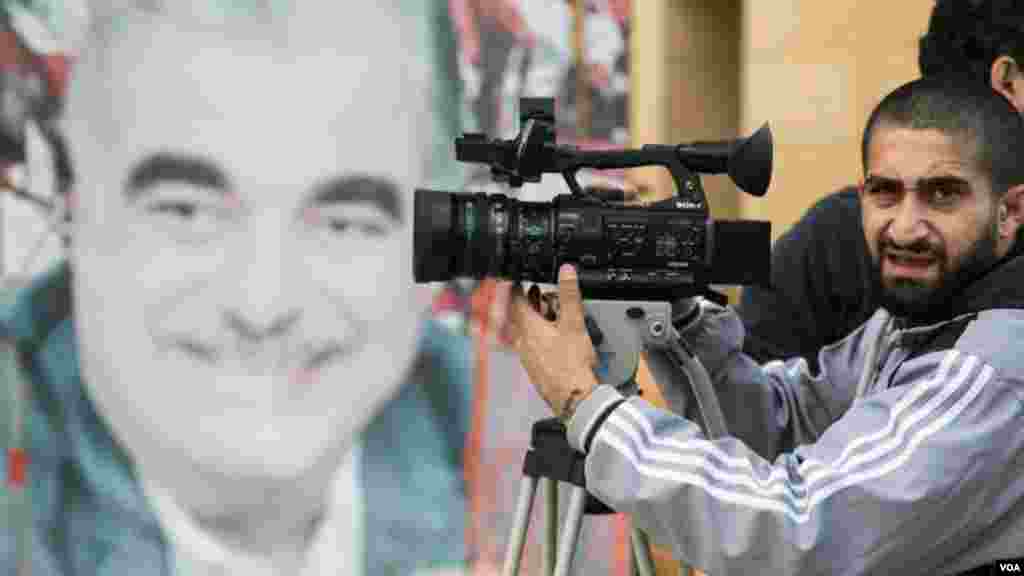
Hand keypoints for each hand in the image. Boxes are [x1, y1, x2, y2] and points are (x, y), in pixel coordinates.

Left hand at [502, 265, 599, 420]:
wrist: (574, 397)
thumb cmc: (572, 365)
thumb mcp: (574, 323)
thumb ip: (569, 295)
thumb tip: (565, 272)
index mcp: (528, 328)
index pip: (516, 301)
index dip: (517, 287)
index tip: (518, 280)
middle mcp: (523, 342)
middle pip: (521, 317)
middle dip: (530, 303)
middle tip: (538, 294)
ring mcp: (527, 357)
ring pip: (526, 333)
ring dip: (536, 320)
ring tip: (549, 315)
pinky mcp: (535, 369)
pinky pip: (532, 347)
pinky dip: (540, 337)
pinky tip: (553, 341)